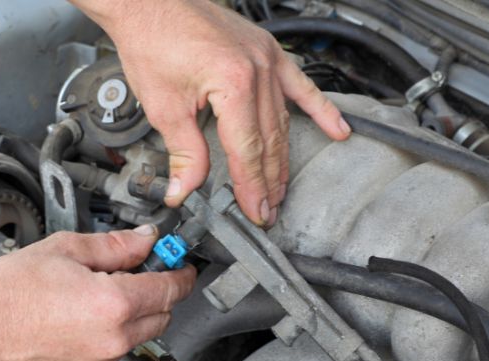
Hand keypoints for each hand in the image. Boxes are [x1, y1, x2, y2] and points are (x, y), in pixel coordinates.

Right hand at [0, 226, 195, 360]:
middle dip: (155, 294)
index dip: (181, 274)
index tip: (181, 267)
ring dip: (130, 317)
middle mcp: (112, 340)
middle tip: (133, 274)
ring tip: (92, 297)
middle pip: (160, 316)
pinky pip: (110, 354)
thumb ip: (116, 246)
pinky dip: (107, 337)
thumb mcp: (67, 249)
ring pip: (136, 337)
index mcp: (114, 304)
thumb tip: (146, 240)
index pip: (171, 290)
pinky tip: (77, 320)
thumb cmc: (8, 287)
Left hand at [71, 0, 350, 224]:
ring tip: (283, 187)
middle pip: (270, 139)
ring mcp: (267, 59)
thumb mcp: (164, 107)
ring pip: (283, 119)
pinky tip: (338, 130)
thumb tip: (185, 190)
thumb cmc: (152, 42)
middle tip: (269, 210)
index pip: (248, 151)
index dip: (251, 186)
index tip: (257, 212)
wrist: (150, 3)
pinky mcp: (267, 51)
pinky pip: (300, 85)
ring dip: (284, 157)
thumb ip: (183, 153)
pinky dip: (319, 110)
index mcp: (234, 85)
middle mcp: (258, 71)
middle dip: (269, 180)